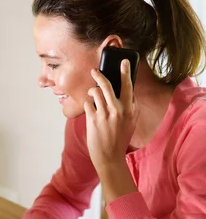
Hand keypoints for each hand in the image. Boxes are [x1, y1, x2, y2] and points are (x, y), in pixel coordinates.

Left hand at [83, 60, 138, 174]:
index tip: (123, 62)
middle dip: (99, 75)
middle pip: (107, 85)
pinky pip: (88, 104)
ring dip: (92, 91)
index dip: (125, 72)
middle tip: (94, 70)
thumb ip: (131, 107)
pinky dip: (88, 104)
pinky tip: (91, 109)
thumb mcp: (131, 123)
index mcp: (130, 110)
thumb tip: (129, 91)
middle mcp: (118, 110)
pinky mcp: (93, 119)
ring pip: (95, 92)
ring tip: (92, 93)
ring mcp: (105, 114)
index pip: (128, 86)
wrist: (110, 157)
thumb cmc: (120, 138)